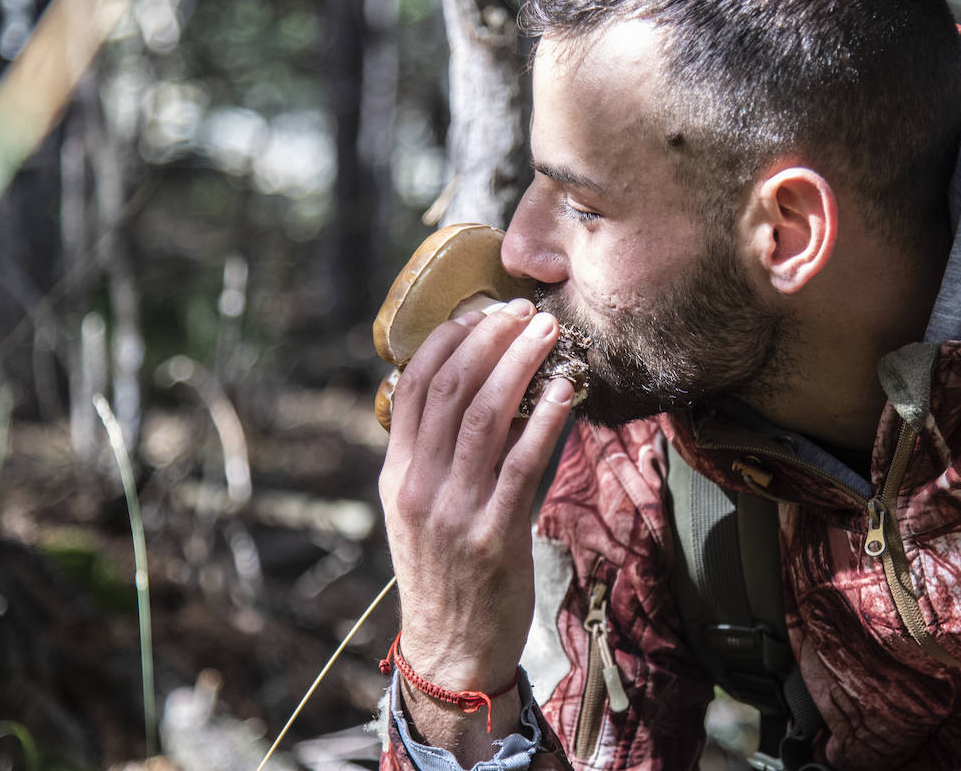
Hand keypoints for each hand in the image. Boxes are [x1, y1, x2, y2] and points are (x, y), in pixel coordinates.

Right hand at [378, 297, 573, 745]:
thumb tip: (471, 391)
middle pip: (450, 390)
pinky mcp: (493, 535)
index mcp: (396, 475)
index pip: (414, 387)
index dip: (449, 340)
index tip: (481, 311)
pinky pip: (522, 463)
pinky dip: (544, 419)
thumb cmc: (445, 572)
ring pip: (484, 416)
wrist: (452, 649)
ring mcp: (453, 511)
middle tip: (523, 310)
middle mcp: (418, 487)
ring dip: (519, 365)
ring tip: (547, 333)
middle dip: (489, 339)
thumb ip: (435, 456)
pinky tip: (565, 390)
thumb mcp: (420, 510)